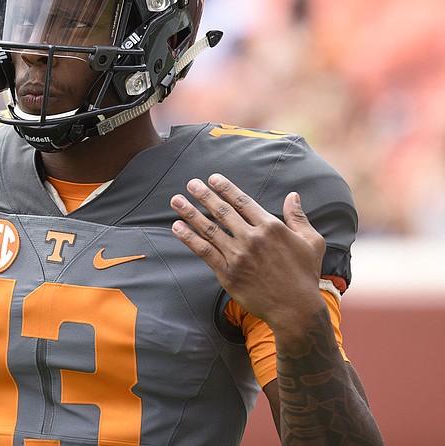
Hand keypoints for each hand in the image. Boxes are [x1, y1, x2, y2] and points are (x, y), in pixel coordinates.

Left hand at [170, 173, 325, 330]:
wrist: (296, 310)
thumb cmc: (305, 275)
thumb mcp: (312, 242)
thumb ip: (298, 217)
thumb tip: (292, 196)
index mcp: (271, 227)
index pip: (242, 202)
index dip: (226, 188)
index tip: (213, 178)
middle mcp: (252, 238)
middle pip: (222, 212)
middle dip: (204, 195)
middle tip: (191, 183)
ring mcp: (238, 256)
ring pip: (209, 229)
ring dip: (190, 213)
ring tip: (176, 201)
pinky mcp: (227, 273)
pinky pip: (204, 251)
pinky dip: (189, 238)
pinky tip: (177, 227)